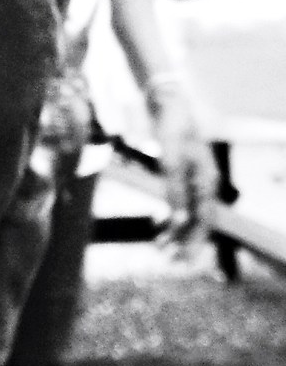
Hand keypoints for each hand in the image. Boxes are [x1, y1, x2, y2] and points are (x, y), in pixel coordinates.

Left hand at [151, 85, 217, 247]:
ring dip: (176, 232)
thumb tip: (176, 221)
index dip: (193, 242)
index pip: (204, 221)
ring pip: (189, 214)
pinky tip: (159, 226)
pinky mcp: (185, 175)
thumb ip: (173, 191)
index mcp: (206, 181)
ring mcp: (195, 180)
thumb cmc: (171, 128)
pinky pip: (181, 203)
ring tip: (160, 248)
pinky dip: (171, 217)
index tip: (181, 259)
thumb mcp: (169, 160)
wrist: (169, 103)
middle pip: (198, 222)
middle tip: (168, 261)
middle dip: (184, 243)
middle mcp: (204, 184)